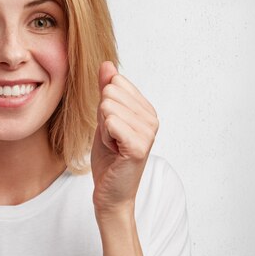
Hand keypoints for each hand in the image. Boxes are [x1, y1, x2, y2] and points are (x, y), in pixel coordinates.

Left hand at [91, 61, 158, 218]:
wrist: (110, 192)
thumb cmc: (109, 158)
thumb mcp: (104, 118)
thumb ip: (106, 90)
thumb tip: (107, 63)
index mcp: (146, 109)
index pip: (115, 83)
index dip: (104, 106)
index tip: (111, 127)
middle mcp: (152, 118)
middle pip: (110, 94)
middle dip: (102, 118)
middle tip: (112, 139)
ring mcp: (148, 132)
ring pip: (107, 108)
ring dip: (103, 130)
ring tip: (114, 146)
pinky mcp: (139, 145)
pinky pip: (110, 122)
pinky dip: (105, 137)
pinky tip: (115, 151)